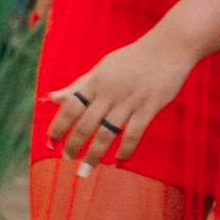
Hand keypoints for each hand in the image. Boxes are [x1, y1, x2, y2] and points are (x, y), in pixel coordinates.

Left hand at [46, 28, 196, 172]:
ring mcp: (129, 101)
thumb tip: (50, 98)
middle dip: (74, 145)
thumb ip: (78, 85)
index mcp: (96, 81)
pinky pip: (133, 134)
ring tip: (85, 171)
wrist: (168, 48)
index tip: (50, 144)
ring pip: (106, 134)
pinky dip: (124, 150)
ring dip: (94, 155)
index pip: (70, 107)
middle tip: (67, 160)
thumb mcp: (102, 68)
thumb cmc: (132, 59)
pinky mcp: (149, 108)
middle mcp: (109, 92)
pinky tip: (118, 162)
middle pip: (86, 124)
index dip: (58, 127)